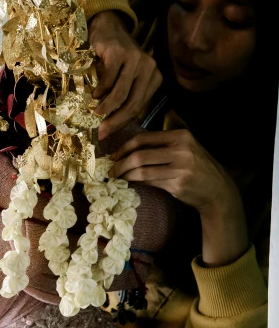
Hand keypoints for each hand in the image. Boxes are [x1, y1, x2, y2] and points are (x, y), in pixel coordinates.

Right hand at [89, 11, 162, 139]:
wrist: (107, 27)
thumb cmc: (113, 58)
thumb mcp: (124, 78)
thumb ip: (124, 97)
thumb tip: (112, 125)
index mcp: (154, 78)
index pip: (140, 107)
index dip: (123, 124)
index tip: (107, 135)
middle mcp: (149, 68)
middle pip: (133, 104)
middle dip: (115, 121)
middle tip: (101, 132)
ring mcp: (136, 60)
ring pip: (121, 94)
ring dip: (106, 108)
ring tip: (95, 114)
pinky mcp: (120, 53)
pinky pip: (109, 79)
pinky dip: (100, 90)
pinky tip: (93, 93)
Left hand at [109, 129, 248, 265]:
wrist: (217, 190)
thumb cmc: (196, 168)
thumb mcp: (185, 149)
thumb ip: (161, 146)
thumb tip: (127, 150)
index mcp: (181, 136)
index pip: (143, 138)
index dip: (124, 147)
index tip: (113, 155)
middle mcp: (181, 149)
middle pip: (139, 155)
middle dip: (120, 163)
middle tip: (111, 170)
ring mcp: (180, 168)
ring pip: (142, 170)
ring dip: (125, 175)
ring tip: (117, 177)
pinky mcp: (177, 184)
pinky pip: (149, 182)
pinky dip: (136, 182)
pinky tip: (130, 183)